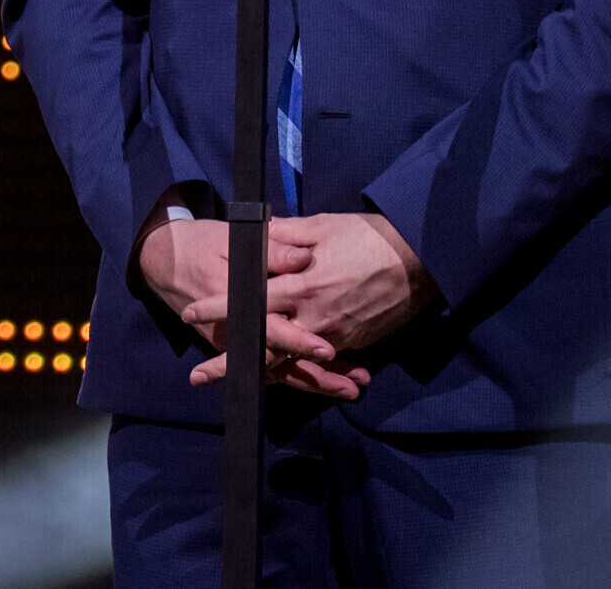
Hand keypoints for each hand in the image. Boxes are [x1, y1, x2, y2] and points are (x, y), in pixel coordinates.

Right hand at [140, 216, 358, 397]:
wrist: (162, 259)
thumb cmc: (200, 243)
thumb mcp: (230, 238)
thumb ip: (271, 248)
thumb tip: (303, 258)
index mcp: (234, 298)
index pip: (269, 326)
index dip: (298, 341)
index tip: (328, 350)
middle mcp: (234, 328)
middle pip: (278, 361)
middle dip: (316, 376)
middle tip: (351, 386)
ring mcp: (234, 341)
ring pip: (276, 370)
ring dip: (313, 382)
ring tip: (350, 389)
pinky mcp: (236, 345)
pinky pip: (268, 367)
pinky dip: (297, 376)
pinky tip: (328, 381)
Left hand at [181, 213, 432, 398]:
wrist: (419, 258)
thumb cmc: (367, 236)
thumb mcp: (319, 227)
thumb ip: (283, 236)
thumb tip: (256, 237)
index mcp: (300, 286)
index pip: (249, 301)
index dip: (218, 308)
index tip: (192, 313)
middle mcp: (314, 317)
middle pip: (265, 345)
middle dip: (232, 361)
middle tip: (201, 375)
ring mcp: (335, 334)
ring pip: (292, 359)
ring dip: (265, 370)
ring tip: (237, 383)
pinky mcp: (354, 341)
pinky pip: (322, 360)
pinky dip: (302, 369)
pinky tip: (284, 375)